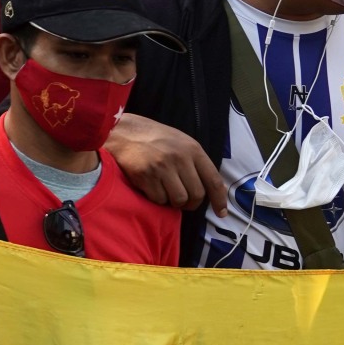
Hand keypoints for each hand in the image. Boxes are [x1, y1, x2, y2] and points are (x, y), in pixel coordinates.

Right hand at [108, 112, 226, 212]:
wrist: (122, 131)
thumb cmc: (153, 138)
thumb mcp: (180, 143)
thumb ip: (195, 162)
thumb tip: (211, 189)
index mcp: (193, 149)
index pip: (213, 180)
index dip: (219, 200)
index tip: (222, 213)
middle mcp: (180, 158)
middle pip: (196, 194)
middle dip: (191, 203)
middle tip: (182, 202)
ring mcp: (162, 167)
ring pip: (178, 199)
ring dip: (173, 202)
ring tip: (165, 192)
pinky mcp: (145, 176)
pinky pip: (158, 199)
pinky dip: (156, 199)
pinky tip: (151, 188)